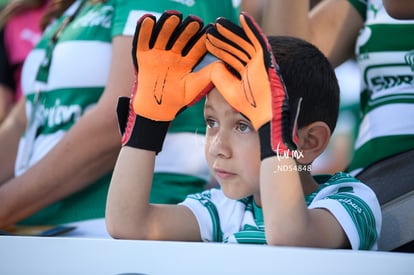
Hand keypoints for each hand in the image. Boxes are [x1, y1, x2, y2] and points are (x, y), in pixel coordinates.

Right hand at [117, 11, 212, 151]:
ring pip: (163, 35)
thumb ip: (207, 75)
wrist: (157, 110)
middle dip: (187, 29)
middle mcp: (173, 54)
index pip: (196, 46)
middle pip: (180, 37)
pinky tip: (148, 19)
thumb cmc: (178, 100)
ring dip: (167, 25)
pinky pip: (143, 41)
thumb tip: (221, 63)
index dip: (203, 38)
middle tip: (194, 20)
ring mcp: (158, 54)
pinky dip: (144, 30)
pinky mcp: (143, 56)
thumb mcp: (194, 87)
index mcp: (187, 60)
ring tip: (173, 15)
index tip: (211, 30)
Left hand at [206, 12, 298, 158]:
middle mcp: (253, 66)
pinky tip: (243, 18)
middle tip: (211, 28)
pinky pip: (260, 42)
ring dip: (233, 31)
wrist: (266, 119)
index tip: (207, 40)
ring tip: (219, 22)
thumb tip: (213, 64)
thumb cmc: (249, 109)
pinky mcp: (267, 61)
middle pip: (236, 47)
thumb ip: (221, 78)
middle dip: (224, 38)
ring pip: (245, 42)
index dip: (219, 48)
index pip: (230, 56)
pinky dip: (252, 29)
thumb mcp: (230, 91)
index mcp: (244, 74)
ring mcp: (260, 63)